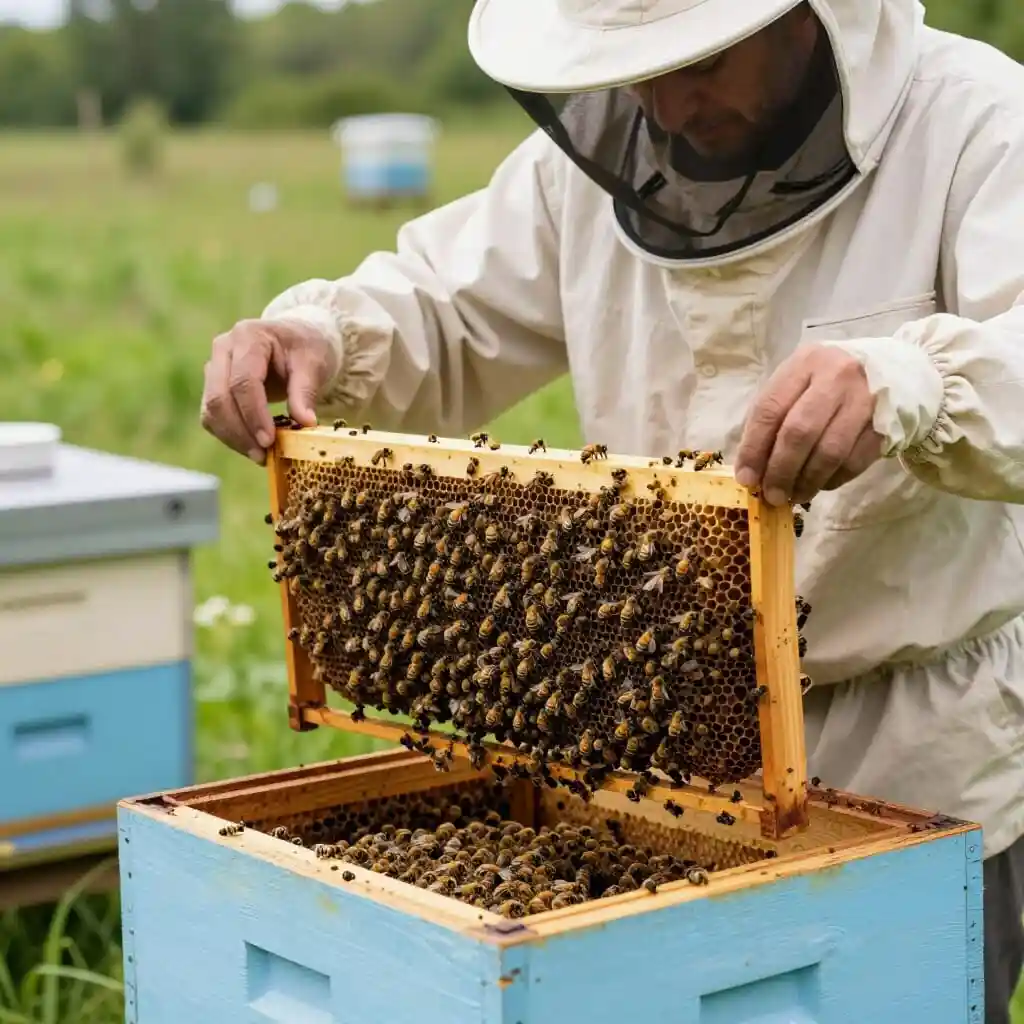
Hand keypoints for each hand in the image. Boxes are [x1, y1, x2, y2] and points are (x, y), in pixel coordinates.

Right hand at [200, 319, 335, 462]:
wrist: (296, 340)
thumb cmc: (305, 348)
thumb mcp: (313, 364)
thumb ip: (306, 392)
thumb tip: (305, 423)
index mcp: (249, 336)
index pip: (243, 381)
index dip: (254, 414)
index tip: (269, 441)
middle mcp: (224, 348)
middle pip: (219, 397)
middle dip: (240, 431)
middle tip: (264, 456)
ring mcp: (214, 366)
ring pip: (211, 410)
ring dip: (233, 438)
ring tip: (260, 457)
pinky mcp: (213, 386)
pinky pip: (213, 416)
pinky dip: (230, 436)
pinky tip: (252, 447)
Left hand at [734, 344, 883, 505]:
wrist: (886, 369)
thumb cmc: (824, 382)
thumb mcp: (793, 386)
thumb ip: (771, 421)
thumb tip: (751, 471)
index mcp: (804, 364)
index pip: (770, 409)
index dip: (754, 448)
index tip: (745, 478)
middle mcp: (836, 377)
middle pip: (800, 432)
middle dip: (781, 470)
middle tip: (772, 495)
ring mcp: (865, 400)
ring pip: (830, 452)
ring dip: (807, 481)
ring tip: (795, 496)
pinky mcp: (885, 424)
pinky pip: (854, 462)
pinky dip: (833, 480)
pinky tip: (820, 485)